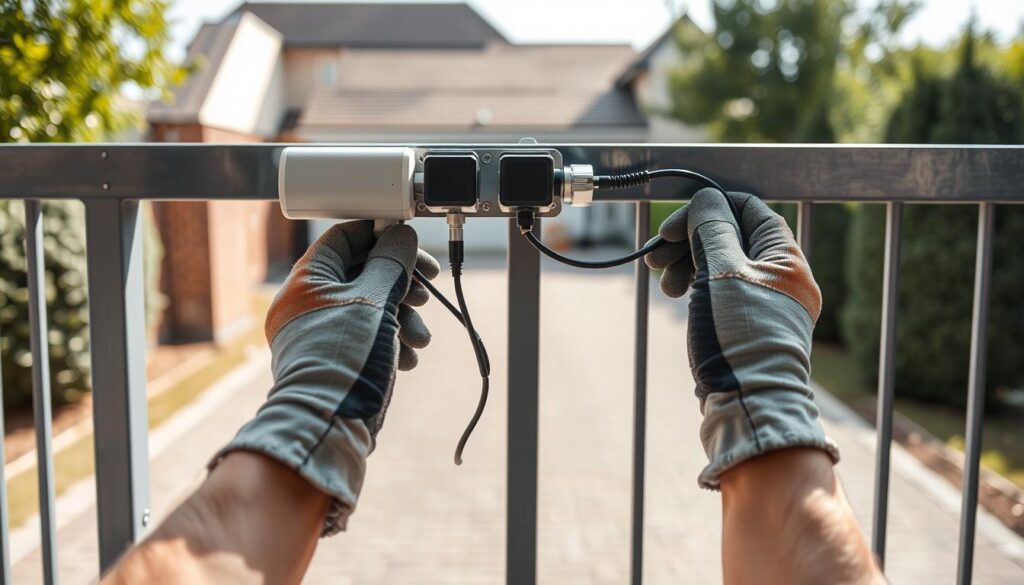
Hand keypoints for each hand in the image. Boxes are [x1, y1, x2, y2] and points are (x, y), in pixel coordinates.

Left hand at [212, 220, 439, 534]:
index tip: (410, 243)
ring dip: (403, 318)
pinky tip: (406, 359)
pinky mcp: (336, 359)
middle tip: (427, 290)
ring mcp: (321, 333)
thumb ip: (391, 261)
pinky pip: (368, 336)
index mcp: (306, 280)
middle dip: (401, 284)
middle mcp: (309, 303)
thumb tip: (401, 236)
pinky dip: (391, 342)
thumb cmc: (345, 358)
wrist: (329, 425)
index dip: (381, 236)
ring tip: (419, 339)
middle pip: (363, 273)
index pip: (344, 238)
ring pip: (371, 307)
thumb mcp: (375, 299)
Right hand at [646, 190, 837, 488]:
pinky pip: (720, 292)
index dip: (706, 210)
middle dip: (689, 241)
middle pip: (730, 238)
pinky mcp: (748, 327)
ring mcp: (766, 304)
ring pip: (721, 266)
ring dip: (687, 265)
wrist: (748, 407)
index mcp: (785, 259)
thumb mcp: (721, 272)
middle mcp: (781, 278)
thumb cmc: (738, 337)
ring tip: (664, 284)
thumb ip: (711, 228)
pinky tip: (677, 296)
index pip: (747, 210)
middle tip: (656, 255)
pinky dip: (697, 288)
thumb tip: (706, 198)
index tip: (671, 225)